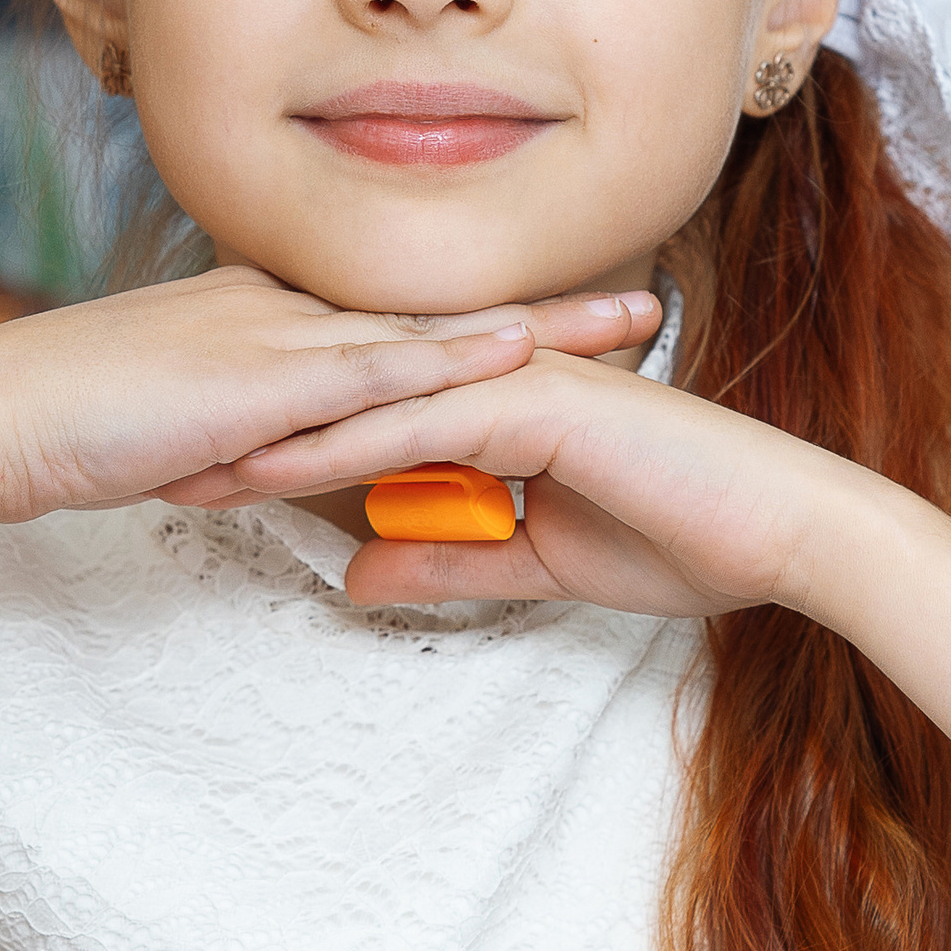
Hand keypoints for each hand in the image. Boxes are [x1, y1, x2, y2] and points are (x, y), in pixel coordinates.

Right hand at [0, 267, 662, 527]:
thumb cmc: (63, 426)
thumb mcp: (175, 425)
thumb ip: (241, 434)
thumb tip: (288, 466)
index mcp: (267, 317)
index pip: (401, 313)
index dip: (489, 315)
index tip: (570, 319)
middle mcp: (286, 309)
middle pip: (441, 304)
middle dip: (548, 307)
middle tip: (647, 301)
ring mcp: (276, 335)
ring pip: (432, 324)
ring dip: (536, 324)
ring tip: (632, 322)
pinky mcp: (257, 377)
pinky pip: (373, 366)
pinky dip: (451, 357)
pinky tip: (517, 349)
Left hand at [184, 347, 860, 619]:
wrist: (786, 533)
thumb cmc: (692, 542)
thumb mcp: (539, 565)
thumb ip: (449, 560)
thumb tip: (354, 571)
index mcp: (502, 405)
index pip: (373, 420)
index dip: (287, 446)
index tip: (208, 472)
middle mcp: (500, 380)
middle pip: (353, 400)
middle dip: (258, 432)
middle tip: (164, 457)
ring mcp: (516, 384)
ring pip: (371, 406)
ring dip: (277, 439)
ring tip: (189, 465)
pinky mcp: (536, 406)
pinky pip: (419, 428)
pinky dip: (344, 448)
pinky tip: (276, 469)